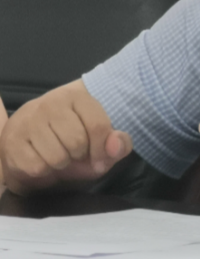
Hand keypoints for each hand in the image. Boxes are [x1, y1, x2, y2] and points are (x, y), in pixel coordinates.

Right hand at [0, 80, 131, 194]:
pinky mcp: (12, 140)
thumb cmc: (73, 137)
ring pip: (56, 156)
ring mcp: (29, 120)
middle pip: (77, 142)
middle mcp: (51, 102)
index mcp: (78, 96)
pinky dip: (43, 171)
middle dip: (79, 155)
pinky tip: (42, 159)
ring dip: (61, 164)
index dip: (102, 149)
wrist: (32, 137)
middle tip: (74, 152)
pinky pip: (36, 167)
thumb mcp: (102, 140)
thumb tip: (115, 148)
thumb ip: (118, 143)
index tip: (99, 158)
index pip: (98, 125)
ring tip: (59, 155)